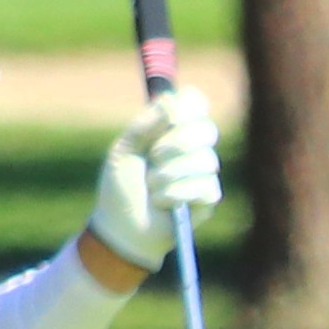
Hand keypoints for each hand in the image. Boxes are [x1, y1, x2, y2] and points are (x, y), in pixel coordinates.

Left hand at [90, 78, 224, 269]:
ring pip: (205, 159)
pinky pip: (205, 186)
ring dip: (170, 174)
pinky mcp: (208, 197)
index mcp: (169, 129)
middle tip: (153, 156)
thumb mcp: (124, 151)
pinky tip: (162, 202)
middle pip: (206, 128)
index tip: (172, 115)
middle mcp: (191, 147)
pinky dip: (176, 193)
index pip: (195, 103)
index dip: (189, 105)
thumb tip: (170, 100)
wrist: (121, 229)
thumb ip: (144, 125)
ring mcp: (203, 172)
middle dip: (177, 142)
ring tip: (151, 186)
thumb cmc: (120, 187)